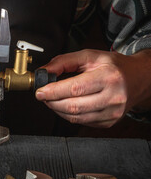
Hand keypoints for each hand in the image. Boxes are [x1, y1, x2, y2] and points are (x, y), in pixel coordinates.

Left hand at [35, 49, 150, 127]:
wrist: (138, 78)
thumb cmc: (113, 66)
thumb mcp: (89, 56)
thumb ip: (64, 61)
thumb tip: (44, 71)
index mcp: (108, 77)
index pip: (75, 88)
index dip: (54, 91)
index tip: (40, 91)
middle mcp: (113, 96)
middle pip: (74, 106)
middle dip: (52, 102)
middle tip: (43, 96)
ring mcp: (113, 112)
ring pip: (76, 117)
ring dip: (57, 110)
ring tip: (51, 100)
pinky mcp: (109, 122)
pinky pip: (82, 122)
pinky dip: (68, 115)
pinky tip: (65, 106)